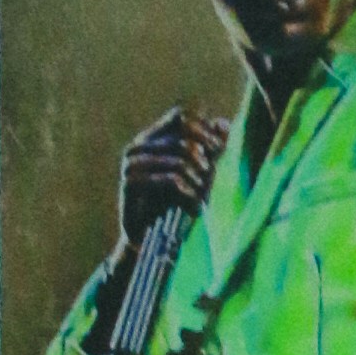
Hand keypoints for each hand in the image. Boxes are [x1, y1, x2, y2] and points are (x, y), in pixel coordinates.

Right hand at [116, 105, 227, 248]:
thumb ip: (209, 149)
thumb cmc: (174, 205)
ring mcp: (132, 162)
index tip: (217, 151)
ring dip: (199, 180)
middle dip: (205, 159)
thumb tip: (224, 124)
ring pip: (180, 158)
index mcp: (153, 137)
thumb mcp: (197, 174)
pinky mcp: (131, 183)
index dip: (205, 130)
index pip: (183, 115)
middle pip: (185, 137)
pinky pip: (169, 178)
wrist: (149, 239)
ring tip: (203, 197)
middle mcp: (139, 145)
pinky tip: (194, 206)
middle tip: (210, 180)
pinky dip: (188, 192)